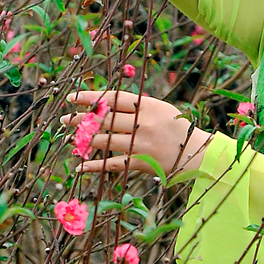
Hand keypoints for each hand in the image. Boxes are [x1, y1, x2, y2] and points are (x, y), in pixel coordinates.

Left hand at [60, 89, 213, 178]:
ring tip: (72, 139)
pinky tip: (80, 165)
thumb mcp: (160, 108)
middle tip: (64, 119)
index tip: (72, 98)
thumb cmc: (177, 127)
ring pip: (105, 140)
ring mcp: (141, 143)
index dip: (90, 97)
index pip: (112, 98)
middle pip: (104, 119)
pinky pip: (112, 164)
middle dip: (81, 119)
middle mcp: (143, 122)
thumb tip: (103, 103)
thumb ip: (136, 105)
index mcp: (147, 105)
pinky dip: (94, 165)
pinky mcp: (141, 162)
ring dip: (85, 140)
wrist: (199, 153)